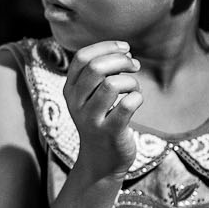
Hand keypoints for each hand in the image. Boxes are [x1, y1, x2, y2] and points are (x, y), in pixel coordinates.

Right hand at [64, 40, 142, 179]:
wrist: (101, 160)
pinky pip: (127, 105)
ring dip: (131, 81)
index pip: (82, 57)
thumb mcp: (92, 96)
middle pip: (96, 67)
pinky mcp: (109, 132)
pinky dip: (138, 97)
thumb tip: (127, 54)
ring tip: (134, 88)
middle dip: (121, 61)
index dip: (106, 47)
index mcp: (70, 90)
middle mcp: (76, 103)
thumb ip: (103, 73)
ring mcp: (91, 119)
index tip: (125, 48)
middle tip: (134, 66)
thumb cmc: (101, 120)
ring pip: (112, 84)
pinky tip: (137, 101)